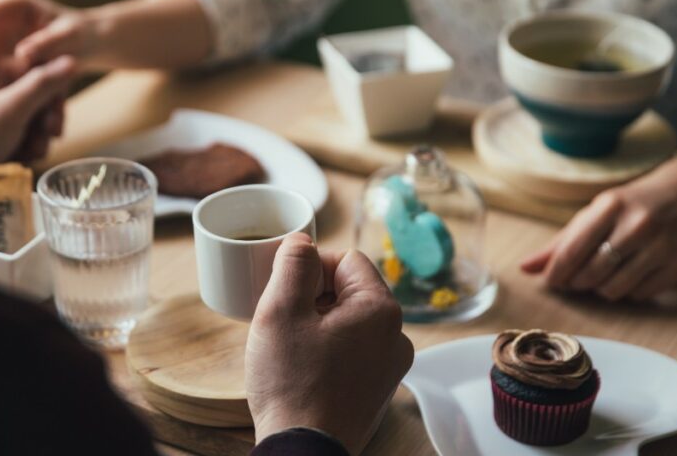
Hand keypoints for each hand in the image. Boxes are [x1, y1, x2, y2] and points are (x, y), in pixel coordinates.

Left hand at [0, 56, 75, 172]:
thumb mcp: (12, 108)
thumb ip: (43, 83)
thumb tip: (71, 59)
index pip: (39, 71)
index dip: (52, 97)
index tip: (52, 122)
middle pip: (36, 95)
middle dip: (43, 123)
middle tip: (43, 142)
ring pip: (29, 115)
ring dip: (35, 137)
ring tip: (29, 154)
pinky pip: (17, 129)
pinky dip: (22, 144)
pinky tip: (20, 157)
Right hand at [246, 233, 413, 454]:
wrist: (303, 450)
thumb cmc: (292, 384)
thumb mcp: (280, 310)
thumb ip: (293, 264)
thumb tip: (301, 241)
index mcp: (380, 309)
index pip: (346, 259)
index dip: (310, 267)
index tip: (285, 290)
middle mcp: (396, 336)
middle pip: (350, 290)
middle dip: (313, 297)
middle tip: (283, 320)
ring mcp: (390, 366)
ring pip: (349, 322)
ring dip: (319, 324)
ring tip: (290, 347)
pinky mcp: (377, 389)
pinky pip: (353, 351)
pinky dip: (328, 350)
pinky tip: (303, 368)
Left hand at [519, 156, 676, 300]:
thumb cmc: (632, 204)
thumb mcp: (596, 212)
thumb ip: (560, 242)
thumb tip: (525, 268)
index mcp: (612, 206)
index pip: (572, 250)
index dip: (556, 272)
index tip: (550, 281)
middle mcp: (639, 225)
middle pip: (591, 273)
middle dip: (577, 282)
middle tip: (577, 278)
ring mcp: (663, 246)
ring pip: (615, 289)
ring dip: (601, 289)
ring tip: (603, 275)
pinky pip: (640, 295)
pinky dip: (628, 292)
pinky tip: (629, 275)